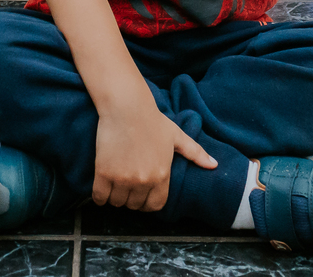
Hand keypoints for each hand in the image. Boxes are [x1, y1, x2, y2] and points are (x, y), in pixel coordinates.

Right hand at [93, 105, 216, 211]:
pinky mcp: (104, 173)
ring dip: (114, 197)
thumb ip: (195, 152)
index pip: (154, 205)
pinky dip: (99, 196)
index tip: (140, 194)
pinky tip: (101, 187)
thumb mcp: (176, 136)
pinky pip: (99, 197)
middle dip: (130, 199)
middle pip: (134, 206)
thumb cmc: (152, 119)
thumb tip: (214, 165)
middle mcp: (144, 181)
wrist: (126, 107)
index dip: (146, 202)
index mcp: (162, 175)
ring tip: (114, 184)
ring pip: (117, 203)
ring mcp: (123, 178)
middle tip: (126, 186)